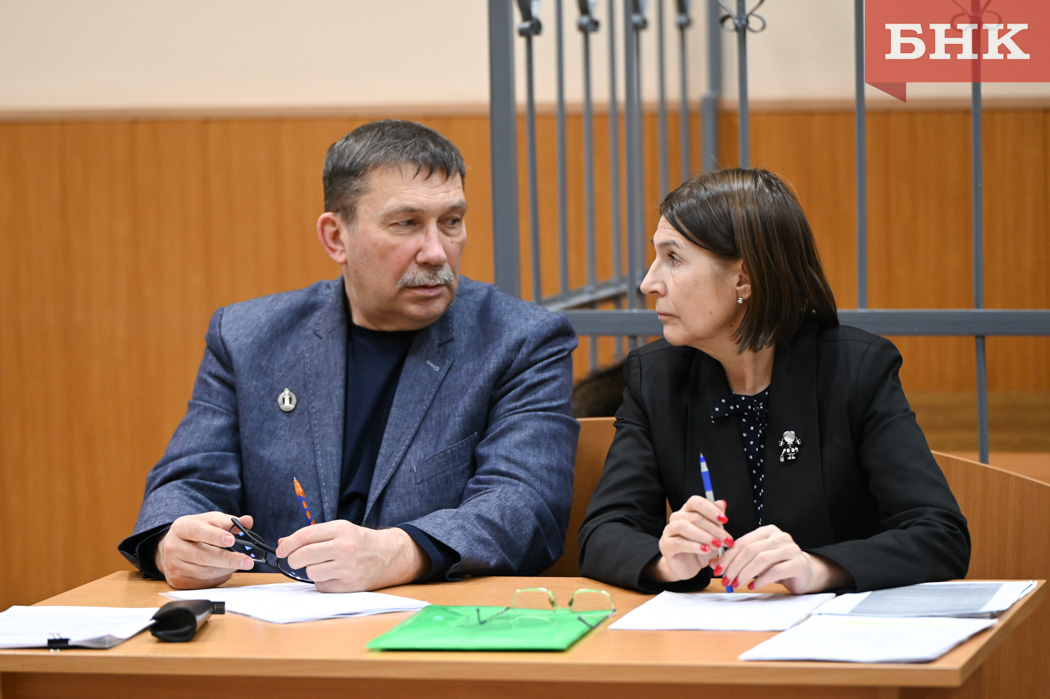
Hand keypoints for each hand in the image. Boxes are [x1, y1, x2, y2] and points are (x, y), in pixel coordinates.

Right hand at [155, 512, 254, 588]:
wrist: (173, 547)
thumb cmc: (196, 532)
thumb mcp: (210, 521)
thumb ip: (228, 521)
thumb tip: (247, 521)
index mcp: (181, 528)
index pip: (197, 531)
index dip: (214, 536)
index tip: (231, 539)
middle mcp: (173, 547)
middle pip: (202, 556)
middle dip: (228, 559)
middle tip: (247, 561)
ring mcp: (174, 566)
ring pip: (205, 572)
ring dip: (226, 569)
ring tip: (239, 564)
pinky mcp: (178, 581)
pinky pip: (203, 583)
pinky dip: (219, 577)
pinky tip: (226, 570)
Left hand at [275, 520, 427, 592]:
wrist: (389, 555)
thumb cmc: (361, 542)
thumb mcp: (340, 530)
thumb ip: (312, 535)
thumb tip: (282, 542)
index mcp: (341, 530)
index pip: (304, 535)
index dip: (288, 544)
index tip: (281, 550)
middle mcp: (344, 547)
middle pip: (304, 555)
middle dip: (293, 560)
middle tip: (294, 561)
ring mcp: (347, 567)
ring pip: (311, 572)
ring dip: (310, 571)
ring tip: (321, 566)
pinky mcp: (350, 585)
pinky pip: (322, 585)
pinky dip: (322, 581)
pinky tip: (333, 575)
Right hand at [645, 496, 731, 584]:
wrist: (689, 567)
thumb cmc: (701, 548)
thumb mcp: (713, 535)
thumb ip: (716, 519)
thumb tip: (722, 502)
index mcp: (687, 511)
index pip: (696, 502)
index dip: (710, 509)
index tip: (725, 519)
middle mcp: (676, 518)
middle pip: (694, 517)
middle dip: (713, 528)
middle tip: (726, 540)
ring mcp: (669, 531)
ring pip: (684, 527)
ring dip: (703, 536)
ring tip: (716, 545)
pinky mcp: (665, 545)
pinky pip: (678, 542)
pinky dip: (694, 546)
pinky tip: (705, 550)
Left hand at [713, 524, 850, 593]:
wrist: (807, 574)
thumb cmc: (778, 565)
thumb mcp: (756, 560)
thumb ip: (737, 559)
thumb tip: (712, 564)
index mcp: (767, 531)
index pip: (742, 542)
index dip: (727, 556)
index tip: (716, 570)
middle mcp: (779, 537)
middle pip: (750, 550)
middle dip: (734, 566)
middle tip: (725, 580)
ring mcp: (791, 549)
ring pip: (761, 559)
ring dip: (745, 573)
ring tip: (735, 584)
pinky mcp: (798, 563)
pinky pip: (776, 570)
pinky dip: (761, 579)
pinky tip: (752, 586)